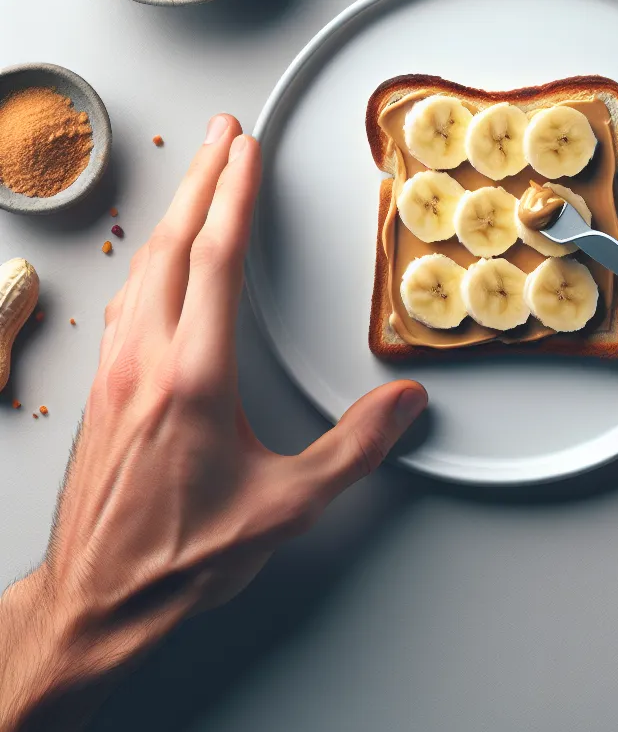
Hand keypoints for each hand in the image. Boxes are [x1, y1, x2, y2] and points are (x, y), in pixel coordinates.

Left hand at [0, 115, 425, 731]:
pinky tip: (161, 260)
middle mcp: (147, 360)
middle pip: (174, 244)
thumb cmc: (183, 556)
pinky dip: (153, 256)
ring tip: (197, 179)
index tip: (246, 150)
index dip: (235, 196)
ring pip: (144, 266)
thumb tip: (404, 404)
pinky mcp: (102, 387)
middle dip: (201, 178)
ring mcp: (116, 370)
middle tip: (221, 133)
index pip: (218, 261)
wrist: (99, 597)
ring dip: (175, 212)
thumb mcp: (287, 506)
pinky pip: (129, 297)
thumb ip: (354, 449)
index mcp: (192, 377)